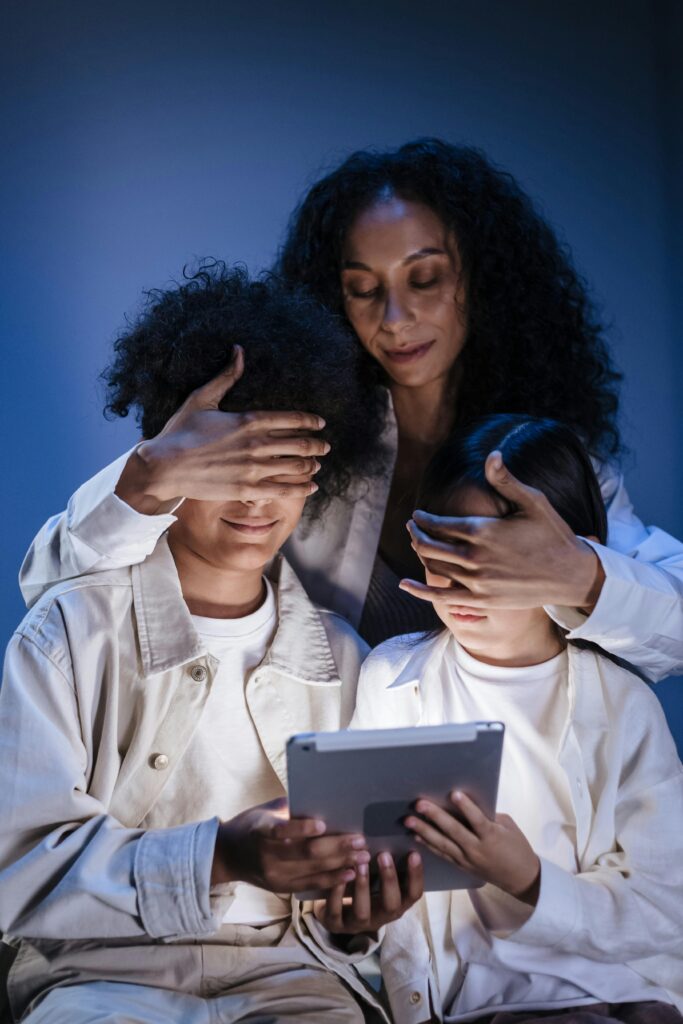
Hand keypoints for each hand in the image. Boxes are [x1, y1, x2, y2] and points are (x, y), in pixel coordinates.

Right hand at [115, 346, 330, 513]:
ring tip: (318, 464)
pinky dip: (302, 488)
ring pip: (296, 466)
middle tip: (325, 446)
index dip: (310, 421)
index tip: (320, 423)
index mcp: (248, 420)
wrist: (164, 466)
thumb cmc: (179, 432)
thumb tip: (239, 350)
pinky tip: (312, 487)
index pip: (291, 419)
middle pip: (299, 444)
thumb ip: (225, 376)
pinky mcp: (248, 489)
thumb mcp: (202, 398)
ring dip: (312, 465)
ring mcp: (254, 468)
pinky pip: (284, 489)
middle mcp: (256, 444)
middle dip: (317, 445)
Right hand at [212, 797, 368, 893]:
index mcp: (260, 831)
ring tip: (364, 855)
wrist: (228, 856)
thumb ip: (290, 807)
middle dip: (336, 847)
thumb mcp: (265, 810)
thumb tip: (322, 798)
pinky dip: (332, 880)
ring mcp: (275, 876)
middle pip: (305, 853)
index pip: (281, 831)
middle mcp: (267, 856)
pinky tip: (350, 873)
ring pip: (313, 870)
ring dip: (341, 863)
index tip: (323, 824)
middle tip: (360, 839)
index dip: (301, 829)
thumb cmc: (252, 824)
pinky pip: (311, 885)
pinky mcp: (282, 888)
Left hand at [314, 850, 422, 935]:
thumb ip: (387, 865)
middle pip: (392, 905)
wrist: (336, 914)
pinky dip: (337, 894)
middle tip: (384, 855)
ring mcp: (357, 924)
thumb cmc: (363, 889)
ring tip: (360, 863)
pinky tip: (337, 877)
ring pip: (363, 912)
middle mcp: (380, 917)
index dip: (416, 876)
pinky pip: (336, 912)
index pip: (413, 894)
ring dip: (363, 886)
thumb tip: (396, 833)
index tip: (413, 853)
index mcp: (395, 904)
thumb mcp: (378, 880)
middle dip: (389, 880)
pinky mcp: (336, 924)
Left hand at [400, 451, 604, 612]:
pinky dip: (420, 590)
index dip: (423, 519)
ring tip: (417, 545)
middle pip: (430, 546)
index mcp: (483, 531)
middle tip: (411, 527)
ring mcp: (477, 581)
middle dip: (416, 534)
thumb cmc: (553, 534)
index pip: (439, 524)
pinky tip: (406, 586)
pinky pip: (443, 597)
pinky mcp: (482, 600)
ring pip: (434, 567)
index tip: (417, 515)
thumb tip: (492, 454)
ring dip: (421, 554)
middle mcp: (475, 557)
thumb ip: (506, 481)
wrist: (571, 575)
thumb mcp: (533, 502)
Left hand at [405, 791, 539, 905]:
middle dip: (435, 816)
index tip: (454, 793)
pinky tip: (416, 835)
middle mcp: (477, 849)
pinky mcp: (461, 866)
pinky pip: (442, 854)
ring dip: (424, 831)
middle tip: (419, 804)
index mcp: (492, 837)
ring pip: (442, 844)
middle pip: (453, 831)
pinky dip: (428, 844)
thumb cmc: (517, 847)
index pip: (477, 820)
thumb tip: (468, 804)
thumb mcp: (508, 827)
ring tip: (409, 820)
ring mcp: (467, 859)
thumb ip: (489, 816)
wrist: (520, 879)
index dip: (466, 807)